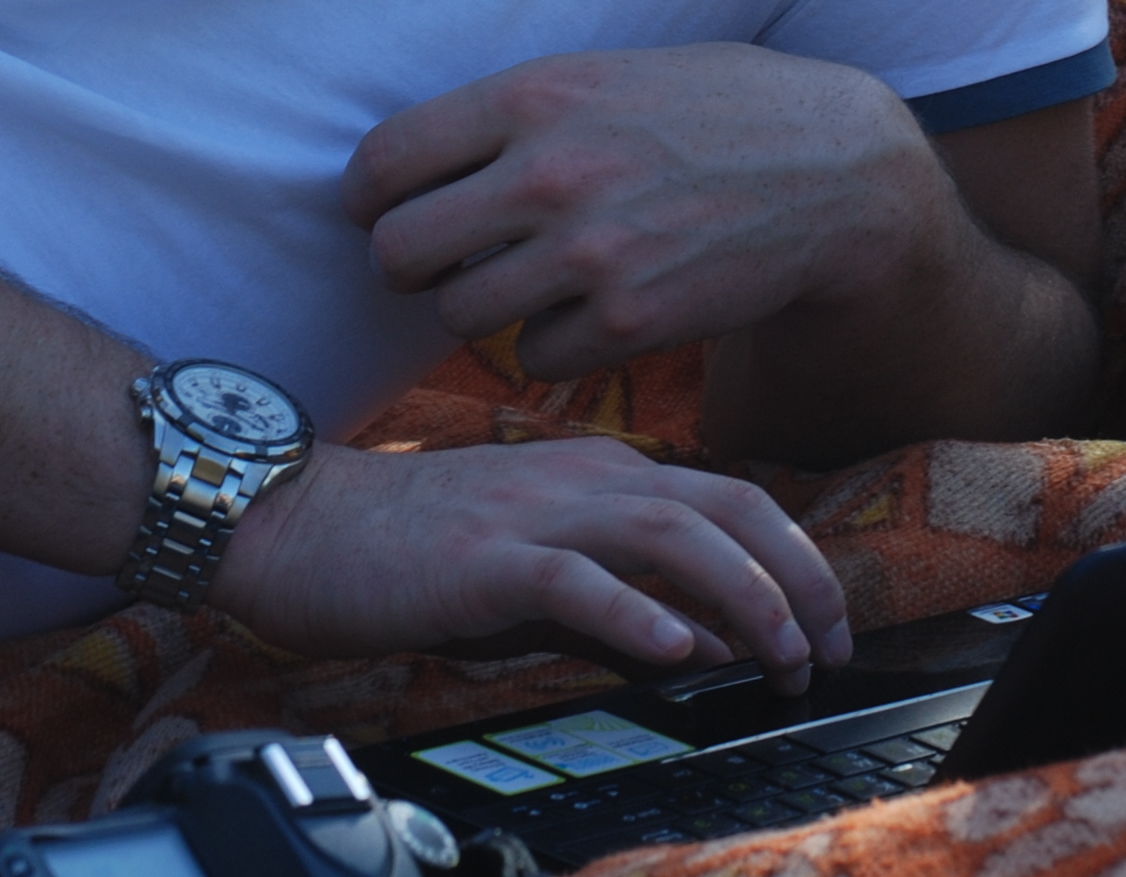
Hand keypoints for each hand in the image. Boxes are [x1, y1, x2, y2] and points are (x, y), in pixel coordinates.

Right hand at [211, 437, 852, 682]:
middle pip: (725, 506)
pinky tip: (676, 652)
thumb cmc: (407, 550)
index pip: (729, 497)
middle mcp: (579, 478)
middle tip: (830, 649)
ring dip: (742, 597)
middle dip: (798, 578)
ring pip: (670, 533)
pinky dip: (636, 614)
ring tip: (780, 654)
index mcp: (596, 472)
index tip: (827, 624)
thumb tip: (701, 642)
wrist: (295, 524)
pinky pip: (575, 580)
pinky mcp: (483, 560)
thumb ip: (613, 596)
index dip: (794, 558)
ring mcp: (532, 513)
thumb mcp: (531, 566)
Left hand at [342, 44, 945, 379]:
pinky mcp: (634, 318)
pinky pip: (534, 357)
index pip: (384, 161)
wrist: (837, 171)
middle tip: (438, 263)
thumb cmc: (715, 110)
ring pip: (461, 313)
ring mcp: (592, 251)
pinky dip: (549, 344)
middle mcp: (551, 172)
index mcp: (533, 95)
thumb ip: (517, 109)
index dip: (368, 198)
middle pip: (400, 251)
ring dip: (479, 307)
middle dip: (406, 265)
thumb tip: (416, 157)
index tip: (381, 211)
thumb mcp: (608, 71)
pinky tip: (584, 312)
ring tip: (522, 283)